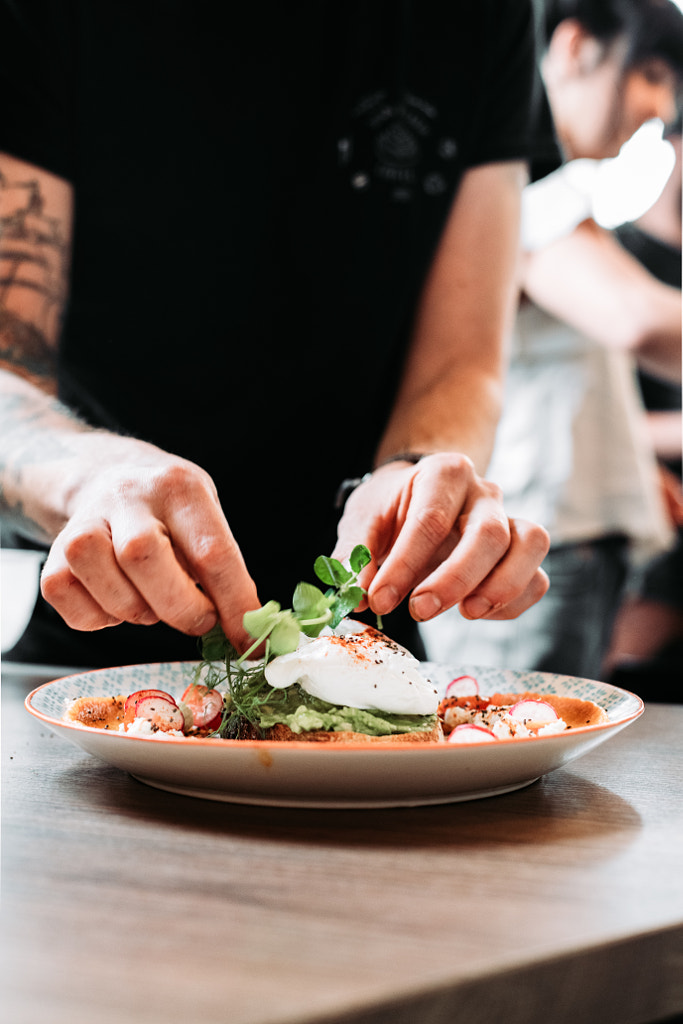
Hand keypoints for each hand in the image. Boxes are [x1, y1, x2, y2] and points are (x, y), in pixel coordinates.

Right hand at [40, 444, 259, 650]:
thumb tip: (250, 629)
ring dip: (140, 613)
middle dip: (180, 608)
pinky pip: (77, 610)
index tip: (251, 642)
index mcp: (178, 486)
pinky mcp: (53, 557)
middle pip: (145, 558)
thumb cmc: (169, 512)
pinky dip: (102, 620)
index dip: (235, 604)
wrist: (104, 479)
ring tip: (153, 598)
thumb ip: (225, 568)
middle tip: (199, 619)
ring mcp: (82, 525)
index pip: (210, 550)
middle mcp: (126, 497)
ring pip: (109, 588)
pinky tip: (116, 598)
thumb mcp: (205, 518)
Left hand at [333, 453, 549, 622]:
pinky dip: (514, 603)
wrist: (415, 497)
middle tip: (420, 611)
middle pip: (488, 533)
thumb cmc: (390, 507)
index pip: (430, 520)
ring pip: (530, 545)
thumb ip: (355, 555)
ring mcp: (508, 520)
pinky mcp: (520, 552)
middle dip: (454, 579)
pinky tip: (476, 612)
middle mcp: (483, 492)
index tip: (379, 599)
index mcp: (443, 473)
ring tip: (465, 613)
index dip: (404, 565)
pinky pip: (537, 578)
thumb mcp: (362, 520)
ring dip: (502, 587)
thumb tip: (356, 596)